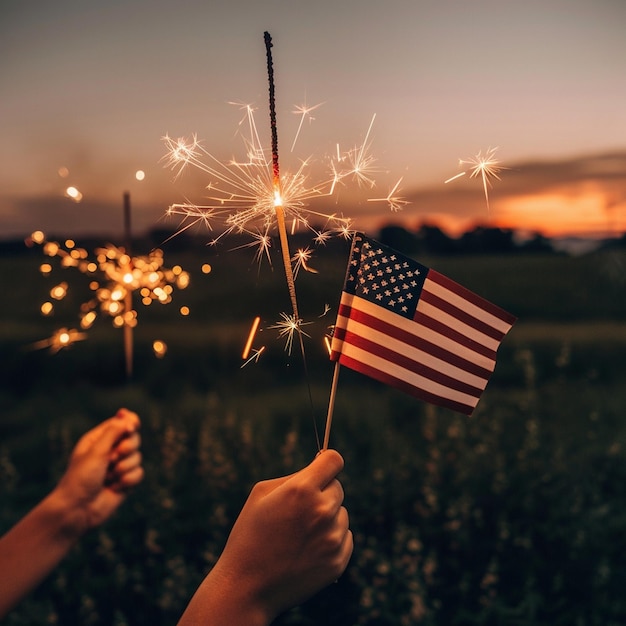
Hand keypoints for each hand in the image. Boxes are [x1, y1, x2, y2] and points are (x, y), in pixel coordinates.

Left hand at [54, 408, 143, 532]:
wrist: (77, 510)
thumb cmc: (80, 479)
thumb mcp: (95, 451)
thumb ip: (113, 432)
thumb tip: (128, 418)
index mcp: (98, 439)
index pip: (120, 423)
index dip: (130, 421)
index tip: (133, 426)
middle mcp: (110, 451)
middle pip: (134, 438)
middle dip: (127, 448)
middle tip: (114, 457)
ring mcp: (118, 466)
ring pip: (138, 457)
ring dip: (124, 468)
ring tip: (109, 477)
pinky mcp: (126, 481)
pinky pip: (139, 473)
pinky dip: (128, 481)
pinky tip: (115, 488)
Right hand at [178, 449, 352, 624]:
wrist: (246, 588)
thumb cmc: (249, 535)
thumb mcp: (261, 495)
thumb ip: (293, 477)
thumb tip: (319, 468)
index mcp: (302, 490)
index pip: (334, 460)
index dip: (327, 462)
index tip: (322, 468)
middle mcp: (322, 511)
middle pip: (338, 487)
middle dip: (322, 492)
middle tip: (298, 511)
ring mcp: (332, 538)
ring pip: (341, 513)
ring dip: (328, 518)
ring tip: (299, 535)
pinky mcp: (338, 561)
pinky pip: (345, 537)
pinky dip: (332, 539)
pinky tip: (308, 550)